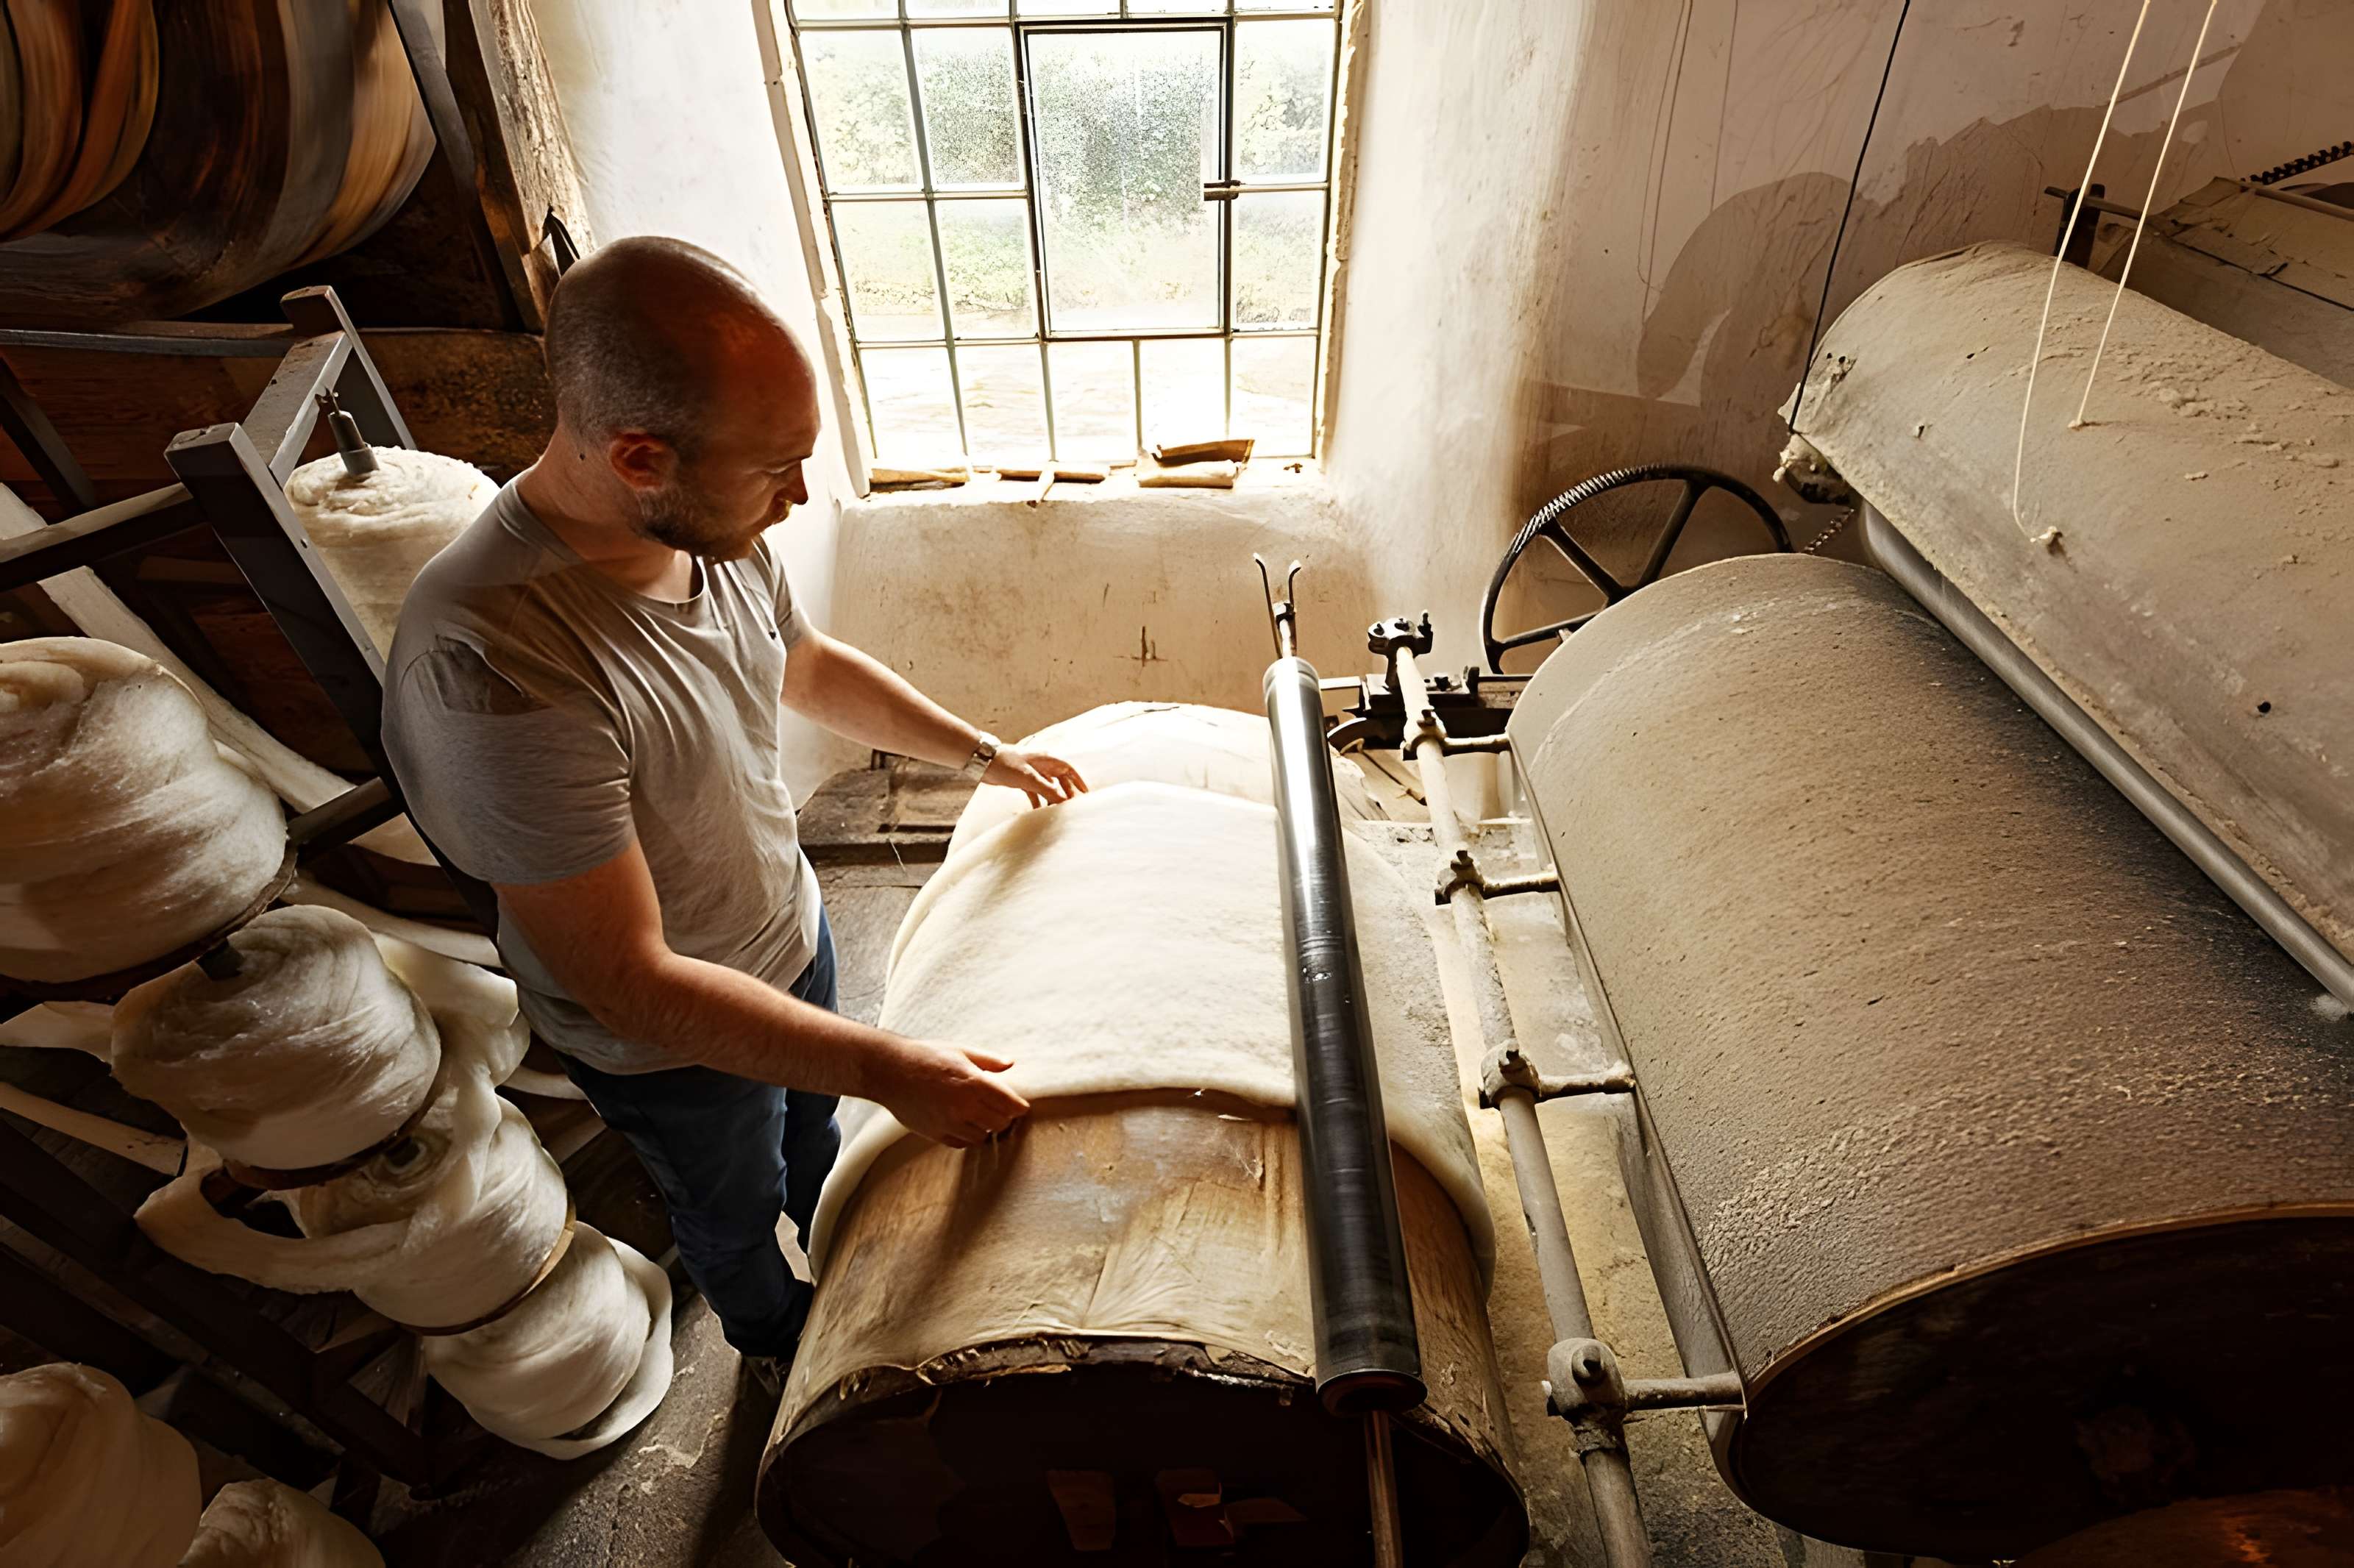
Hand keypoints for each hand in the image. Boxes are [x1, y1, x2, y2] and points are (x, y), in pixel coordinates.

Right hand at [874, 1039, 1030, 1148]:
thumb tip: (1010, 1064)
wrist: (890, 1070)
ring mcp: (949, 1122)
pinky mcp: (935, 1133)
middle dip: (1004, 1117)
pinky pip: (961, 1143)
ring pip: (982, 1137)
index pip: (1011, 1105)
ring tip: (979, 1115)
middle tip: (1000, 1109)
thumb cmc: (925, 1056)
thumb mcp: (960, 1051)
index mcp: (975, 1082)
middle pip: (1000, 1124)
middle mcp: (964, 1106)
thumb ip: (988, 1060)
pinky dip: (967, 1136)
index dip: (1019, 1106)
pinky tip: (963, 1123)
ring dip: (985, 1127)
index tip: (1019, 1106)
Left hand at [984, 747, 1088, 808]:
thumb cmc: (1006, 763)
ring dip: (1053, 798)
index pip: (1069, 770)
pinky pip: (1035, 792)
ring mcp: (1031, 773)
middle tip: (1072, 806)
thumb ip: (1048, 790)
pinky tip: (1039, 812)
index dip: (1078, 781)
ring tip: (1057, 812)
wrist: (982, 761)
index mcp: (1047, 760)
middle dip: (1067, 792)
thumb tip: (1064, 800)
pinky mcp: (1021, 780)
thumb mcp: (1029, 778)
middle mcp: (1041, 765)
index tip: (1086, 793)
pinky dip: (1038, 801)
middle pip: (1060, 779)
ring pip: (1048, 787)